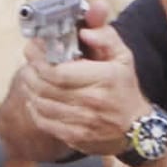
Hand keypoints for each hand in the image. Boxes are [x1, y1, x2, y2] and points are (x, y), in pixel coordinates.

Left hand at [17, 2, 153, 156]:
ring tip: (31, 76)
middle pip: (44, 86)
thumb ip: (105, 36)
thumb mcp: (122, 56)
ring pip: (40, 104)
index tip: (33, 48)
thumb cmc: (124, 88)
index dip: (39, 58)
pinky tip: (36, 98)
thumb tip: (84, 30)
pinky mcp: (74, 137)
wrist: (136, 128)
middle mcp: (92, 101)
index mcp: (104, 78)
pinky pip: (43, 121)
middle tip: (29, 61)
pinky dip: (34, 108)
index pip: (58, 70)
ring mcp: (82, 122)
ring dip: (30, 88)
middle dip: (30, 71)